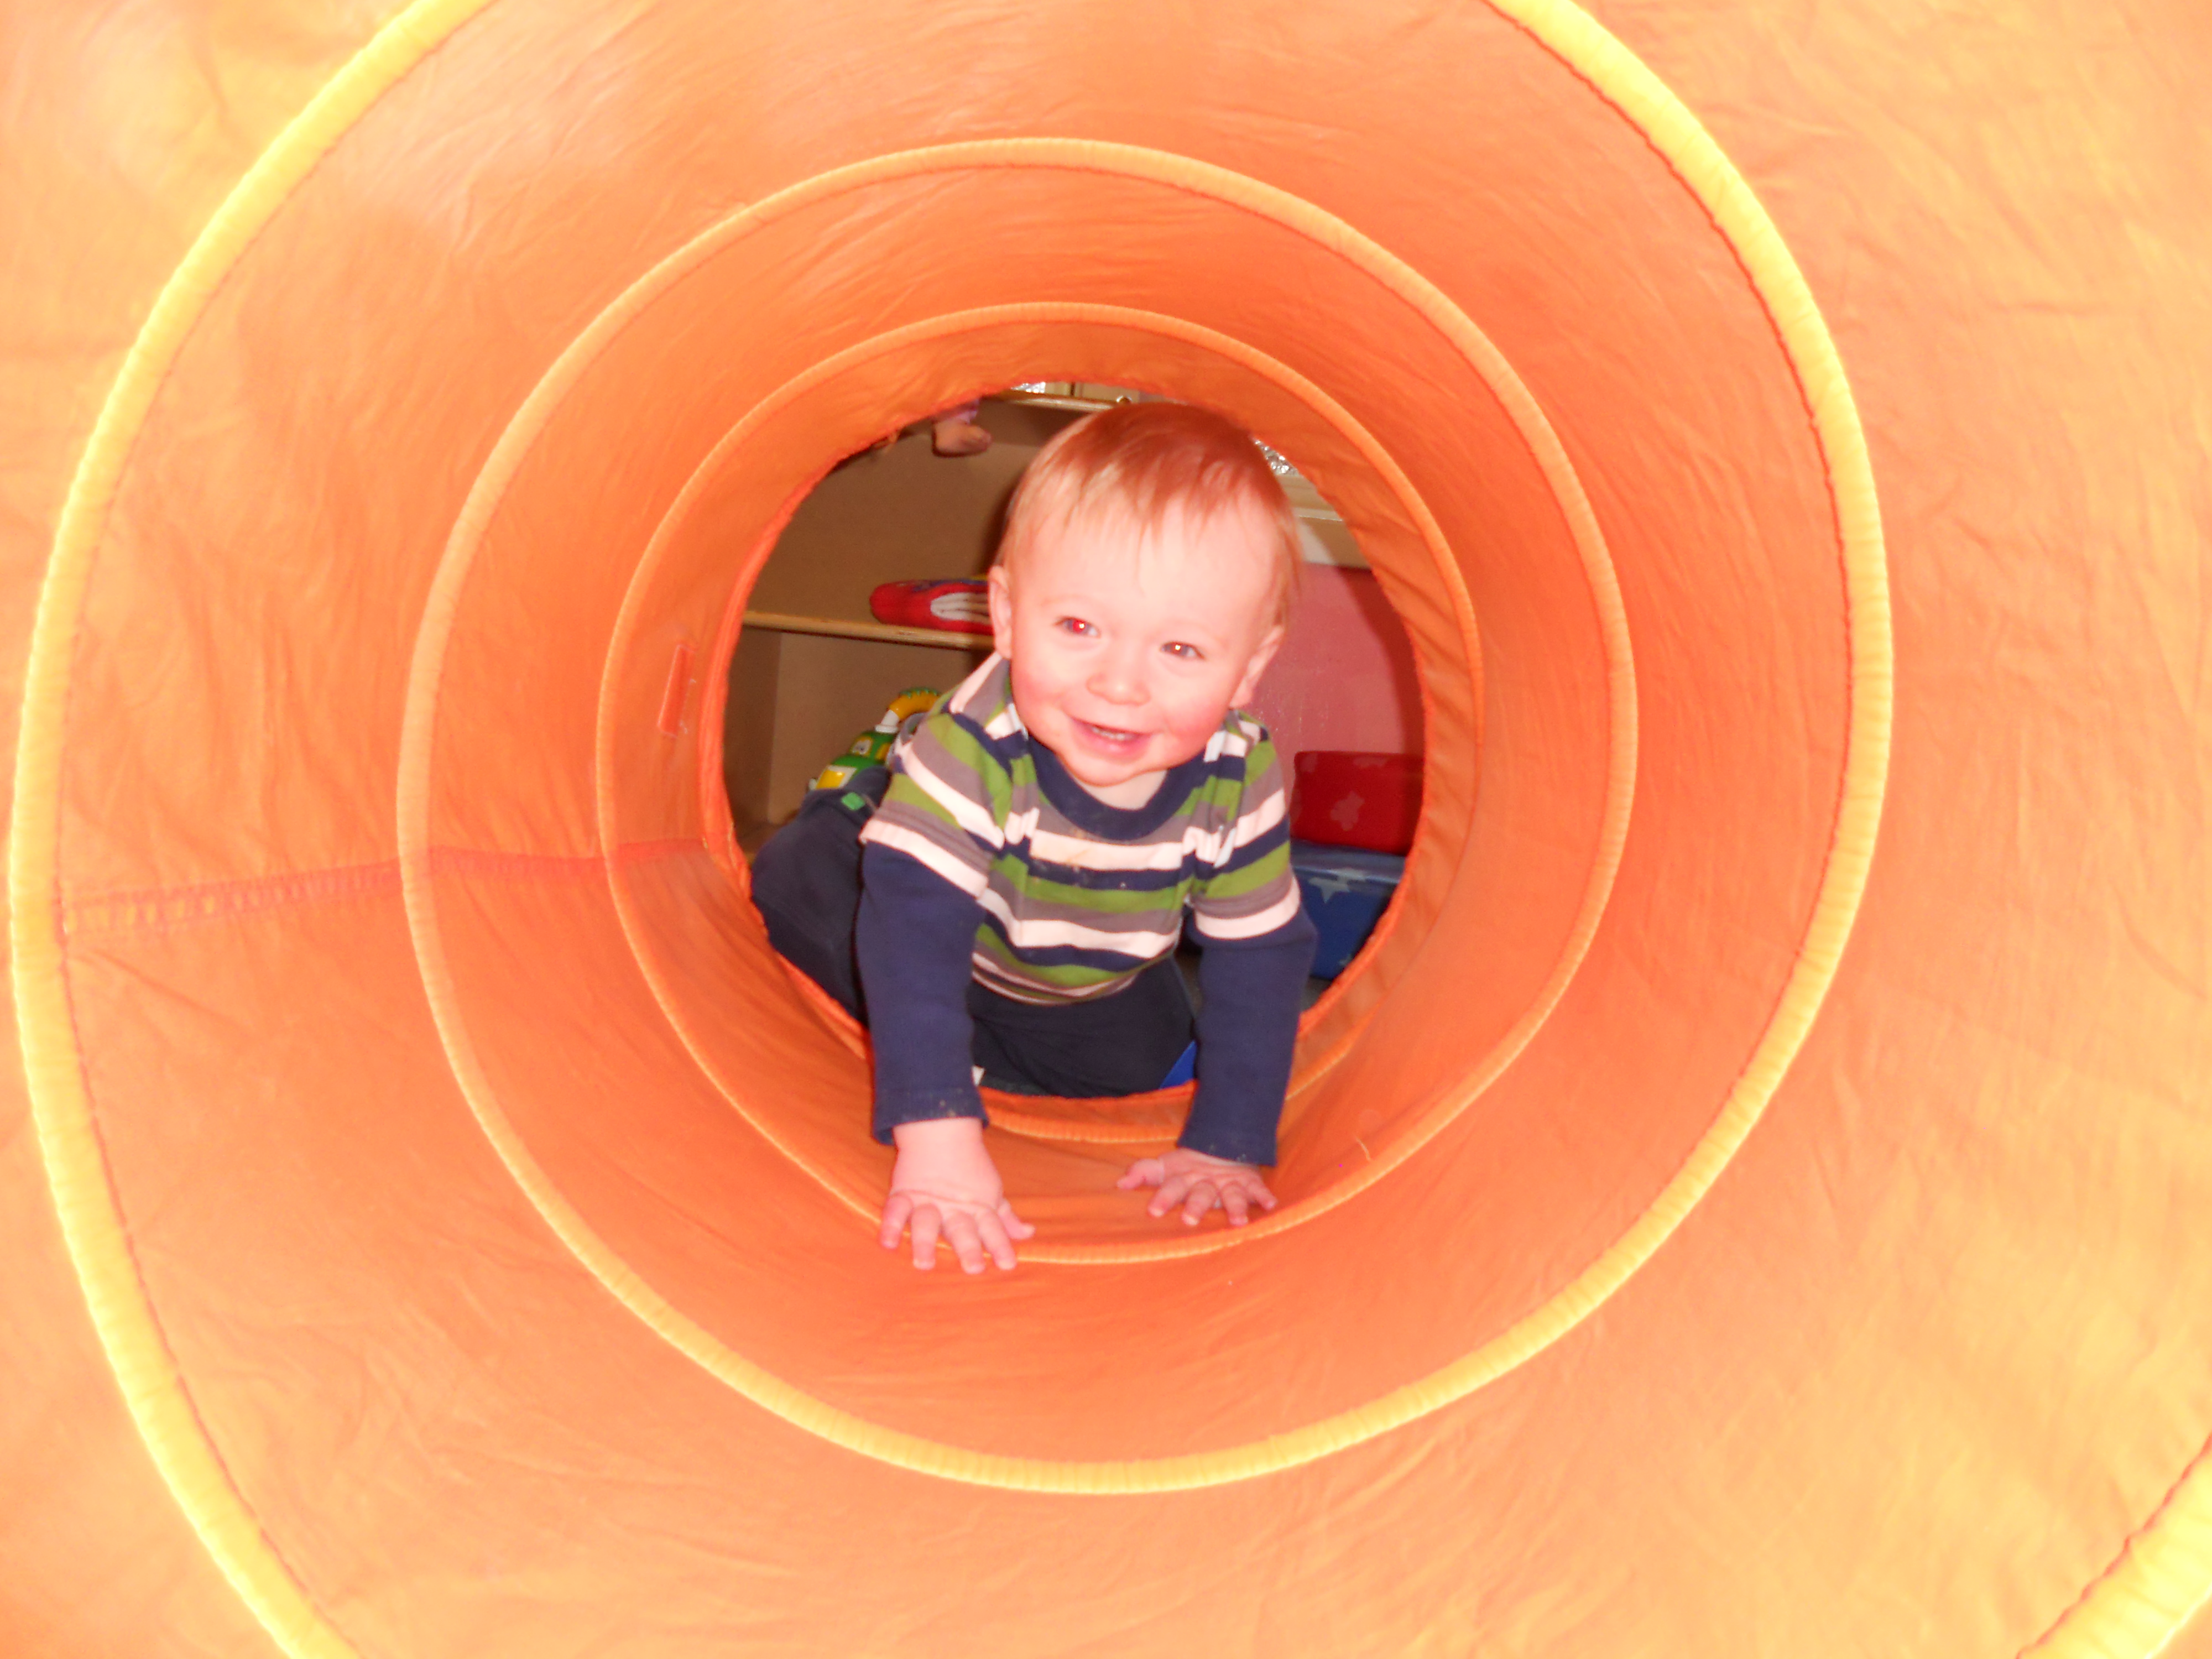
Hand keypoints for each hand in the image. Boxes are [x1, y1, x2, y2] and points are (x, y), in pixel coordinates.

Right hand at [881, 1118, 1033, 1272]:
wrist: (941, 1131)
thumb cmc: (970, 1169)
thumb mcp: (991, 1193)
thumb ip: (1005, 1218)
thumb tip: (1027, 1234)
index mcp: (977, 1208)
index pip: (992, 1228)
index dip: (1000, 1245)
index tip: (1008, 1264)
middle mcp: (953, 1208)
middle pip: (962, 1230)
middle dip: (968, 1248)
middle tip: (973, 1268)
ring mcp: (927, 1202)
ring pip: (926, 1223)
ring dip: (925, 1242)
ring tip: (924, 1263)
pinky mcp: (903, 1194)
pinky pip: (895, 1209)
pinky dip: (891, 1224)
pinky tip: (888, 1242)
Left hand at [1117, 1147, 1277, 1227]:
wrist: (1222, 1143)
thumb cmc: (1188, 1167)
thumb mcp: (1165, 1167)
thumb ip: (1143, 1172)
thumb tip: (1119, 1184)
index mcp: (1183, 1178)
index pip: (1170, 1186)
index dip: (1163, 1197)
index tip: (1153, 1211)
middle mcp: (1205, 1181)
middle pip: (1200, 1194)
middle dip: (1196, 1206)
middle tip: (1189, 1220)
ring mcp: (1228, 1182)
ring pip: (1231, 1194)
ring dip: (1235, 1206)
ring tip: (1238, 1221)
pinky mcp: (1248, 1182)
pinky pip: (1258, 1189)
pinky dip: (1264, 1196)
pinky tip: (1271, 1205)